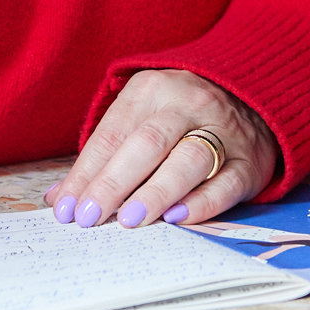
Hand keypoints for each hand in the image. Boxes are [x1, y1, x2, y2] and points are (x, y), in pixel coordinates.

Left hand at [46, 69, 276, 230]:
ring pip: (188, 160)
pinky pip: (226, 182)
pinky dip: (202, 202)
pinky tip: (177, 219)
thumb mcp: (140, 117)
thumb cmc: (179, 116)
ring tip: (129, 220)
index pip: (112, 134)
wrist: (250, 97)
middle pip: (146, 144)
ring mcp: (223, 131)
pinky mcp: (249, 161)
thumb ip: (103, 155)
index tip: (66, 207)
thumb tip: (59, 199)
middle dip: (113, 182)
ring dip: (156, 192)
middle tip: (89, 217)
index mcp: (151, 89)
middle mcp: (188, 104)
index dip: (87, 172)